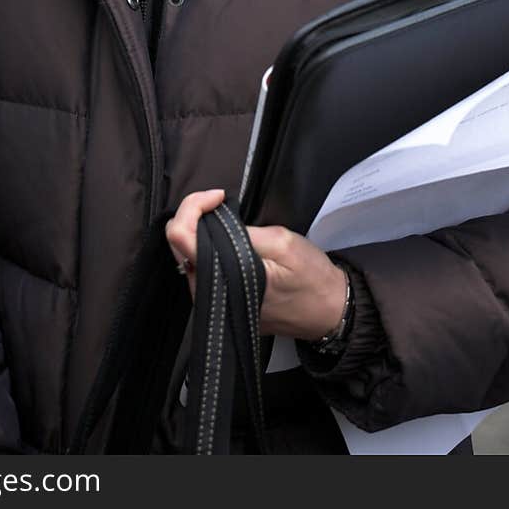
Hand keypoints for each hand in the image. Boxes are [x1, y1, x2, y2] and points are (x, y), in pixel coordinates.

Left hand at [165, 189, 348, 340]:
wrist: (328, 311)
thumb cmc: (311, 279)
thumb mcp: (282, 243)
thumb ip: (242, 233)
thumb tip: (214, 220)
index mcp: (223, 278)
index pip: (180, 237)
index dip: (193, 206)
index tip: (216, 197)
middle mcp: (211, 295)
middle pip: (179, 246)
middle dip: (195, 216)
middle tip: (220, 202)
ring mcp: (214, 302)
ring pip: (189, 257)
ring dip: (203, 233)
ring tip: (228, 221)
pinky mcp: (221, 303)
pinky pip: (204, 269)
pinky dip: (210, 249)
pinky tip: (229, 242)